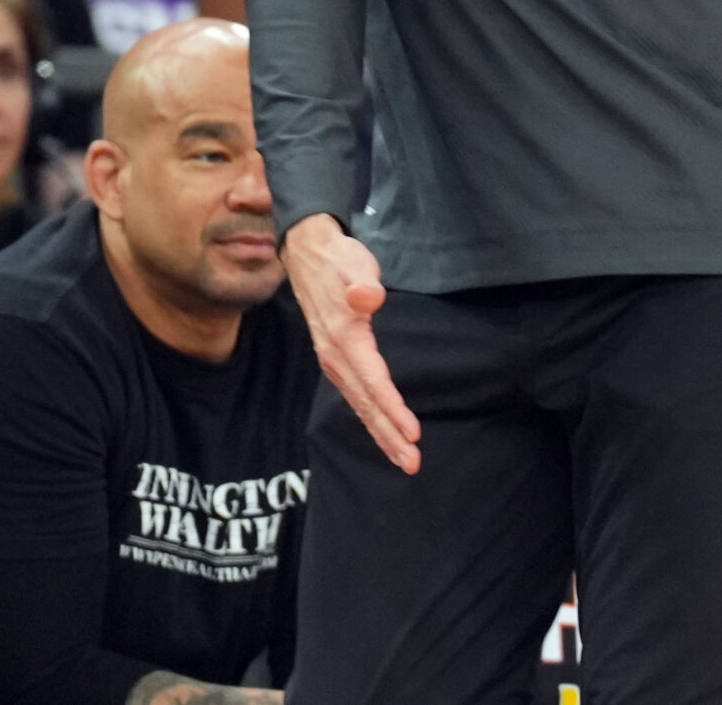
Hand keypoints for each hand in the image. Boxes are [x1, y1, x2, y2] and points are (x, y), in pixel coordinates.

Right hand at [281, 216, 418, 473]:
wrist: (307, 256)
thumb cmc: (339, 260)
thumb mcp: (353, 262)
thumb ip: (362, 280)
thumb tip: (368, 297)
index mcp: (344, 337)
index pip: (373, 381)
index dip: (393, 409)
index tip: (414, 433)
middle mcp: (335, 356)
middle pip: (366, 403)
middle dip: (389, 436)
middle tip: (413, 464)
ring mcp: (333, 361)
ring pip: (360, 406)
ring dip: (381, 434)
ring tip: (403, 459)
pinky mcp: (336, 361)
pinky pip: (356, 398)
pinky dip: (371, 419)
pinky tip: (383, 432)